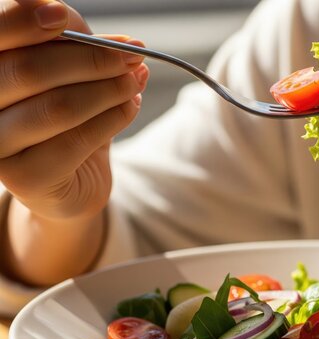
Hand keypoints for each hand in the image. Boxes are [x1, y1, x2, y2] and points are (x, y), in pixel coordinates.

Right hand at [0, 0, 148, 220]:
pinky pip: (76, 141)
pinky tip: (130, 107)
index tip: (60, 16)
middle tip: (132, 55)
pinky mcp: (23, 178)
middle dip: (92, 58)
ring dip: (108, 90)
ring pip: (57, 107)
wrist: (69, 178)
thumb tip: (121, 41)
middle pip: (30, 70)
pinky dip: (113, 118)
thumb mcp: (67, 67)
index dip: (22, 20)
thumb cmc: (62, 111)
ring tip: (133, 81)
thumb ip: (76, 43)